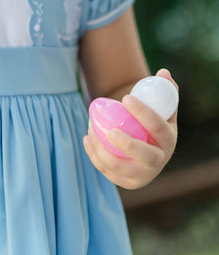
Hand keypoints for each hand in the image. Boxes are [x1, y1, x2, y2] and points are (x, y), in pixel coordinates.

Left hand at [83, 68, 178, 189]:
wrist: (147, 147)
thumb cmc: (152, 121)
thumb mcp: (162, 106)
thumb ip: (164, 88)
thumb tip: (163, 72)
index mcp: (169, 139)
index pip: (159, 128)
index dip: (144, 114)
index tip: (125, 98)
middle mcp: (159, 160)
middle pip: (146, 156)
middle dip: (128, 145)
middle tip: (110, 130)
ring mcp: (144, 174)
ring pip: (123, 168)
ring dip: (104, 151)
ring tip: (91, 130)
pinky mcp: (128, 182)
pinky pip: (109, 173)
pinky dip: (95, 157)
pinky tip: (86, 139)